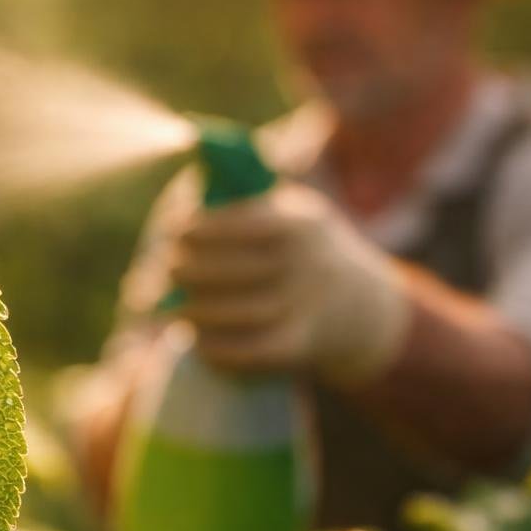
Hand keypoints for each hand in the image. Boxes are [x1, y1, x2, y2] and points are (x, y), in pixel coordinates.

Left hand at [169, 181, 410, 382]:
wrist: (365, 307)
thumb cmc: (307, 250)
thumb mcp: (292, 213)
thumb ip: (246, 198)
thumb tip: (185, 180)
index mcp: (301, 226)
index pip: (242, 224)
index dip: (200, 227)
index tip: (173, 230)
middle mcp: (307, 266)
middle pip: (234, 269)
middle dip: (190, 270)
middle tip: (165, 269)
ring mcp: (305, 308)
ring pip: (239, 312)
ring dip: (196, 310)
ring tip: (167, 308)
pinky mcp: (300, 346)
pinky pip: (253, 351)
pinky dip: (218, 348)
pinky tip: (193, 341)